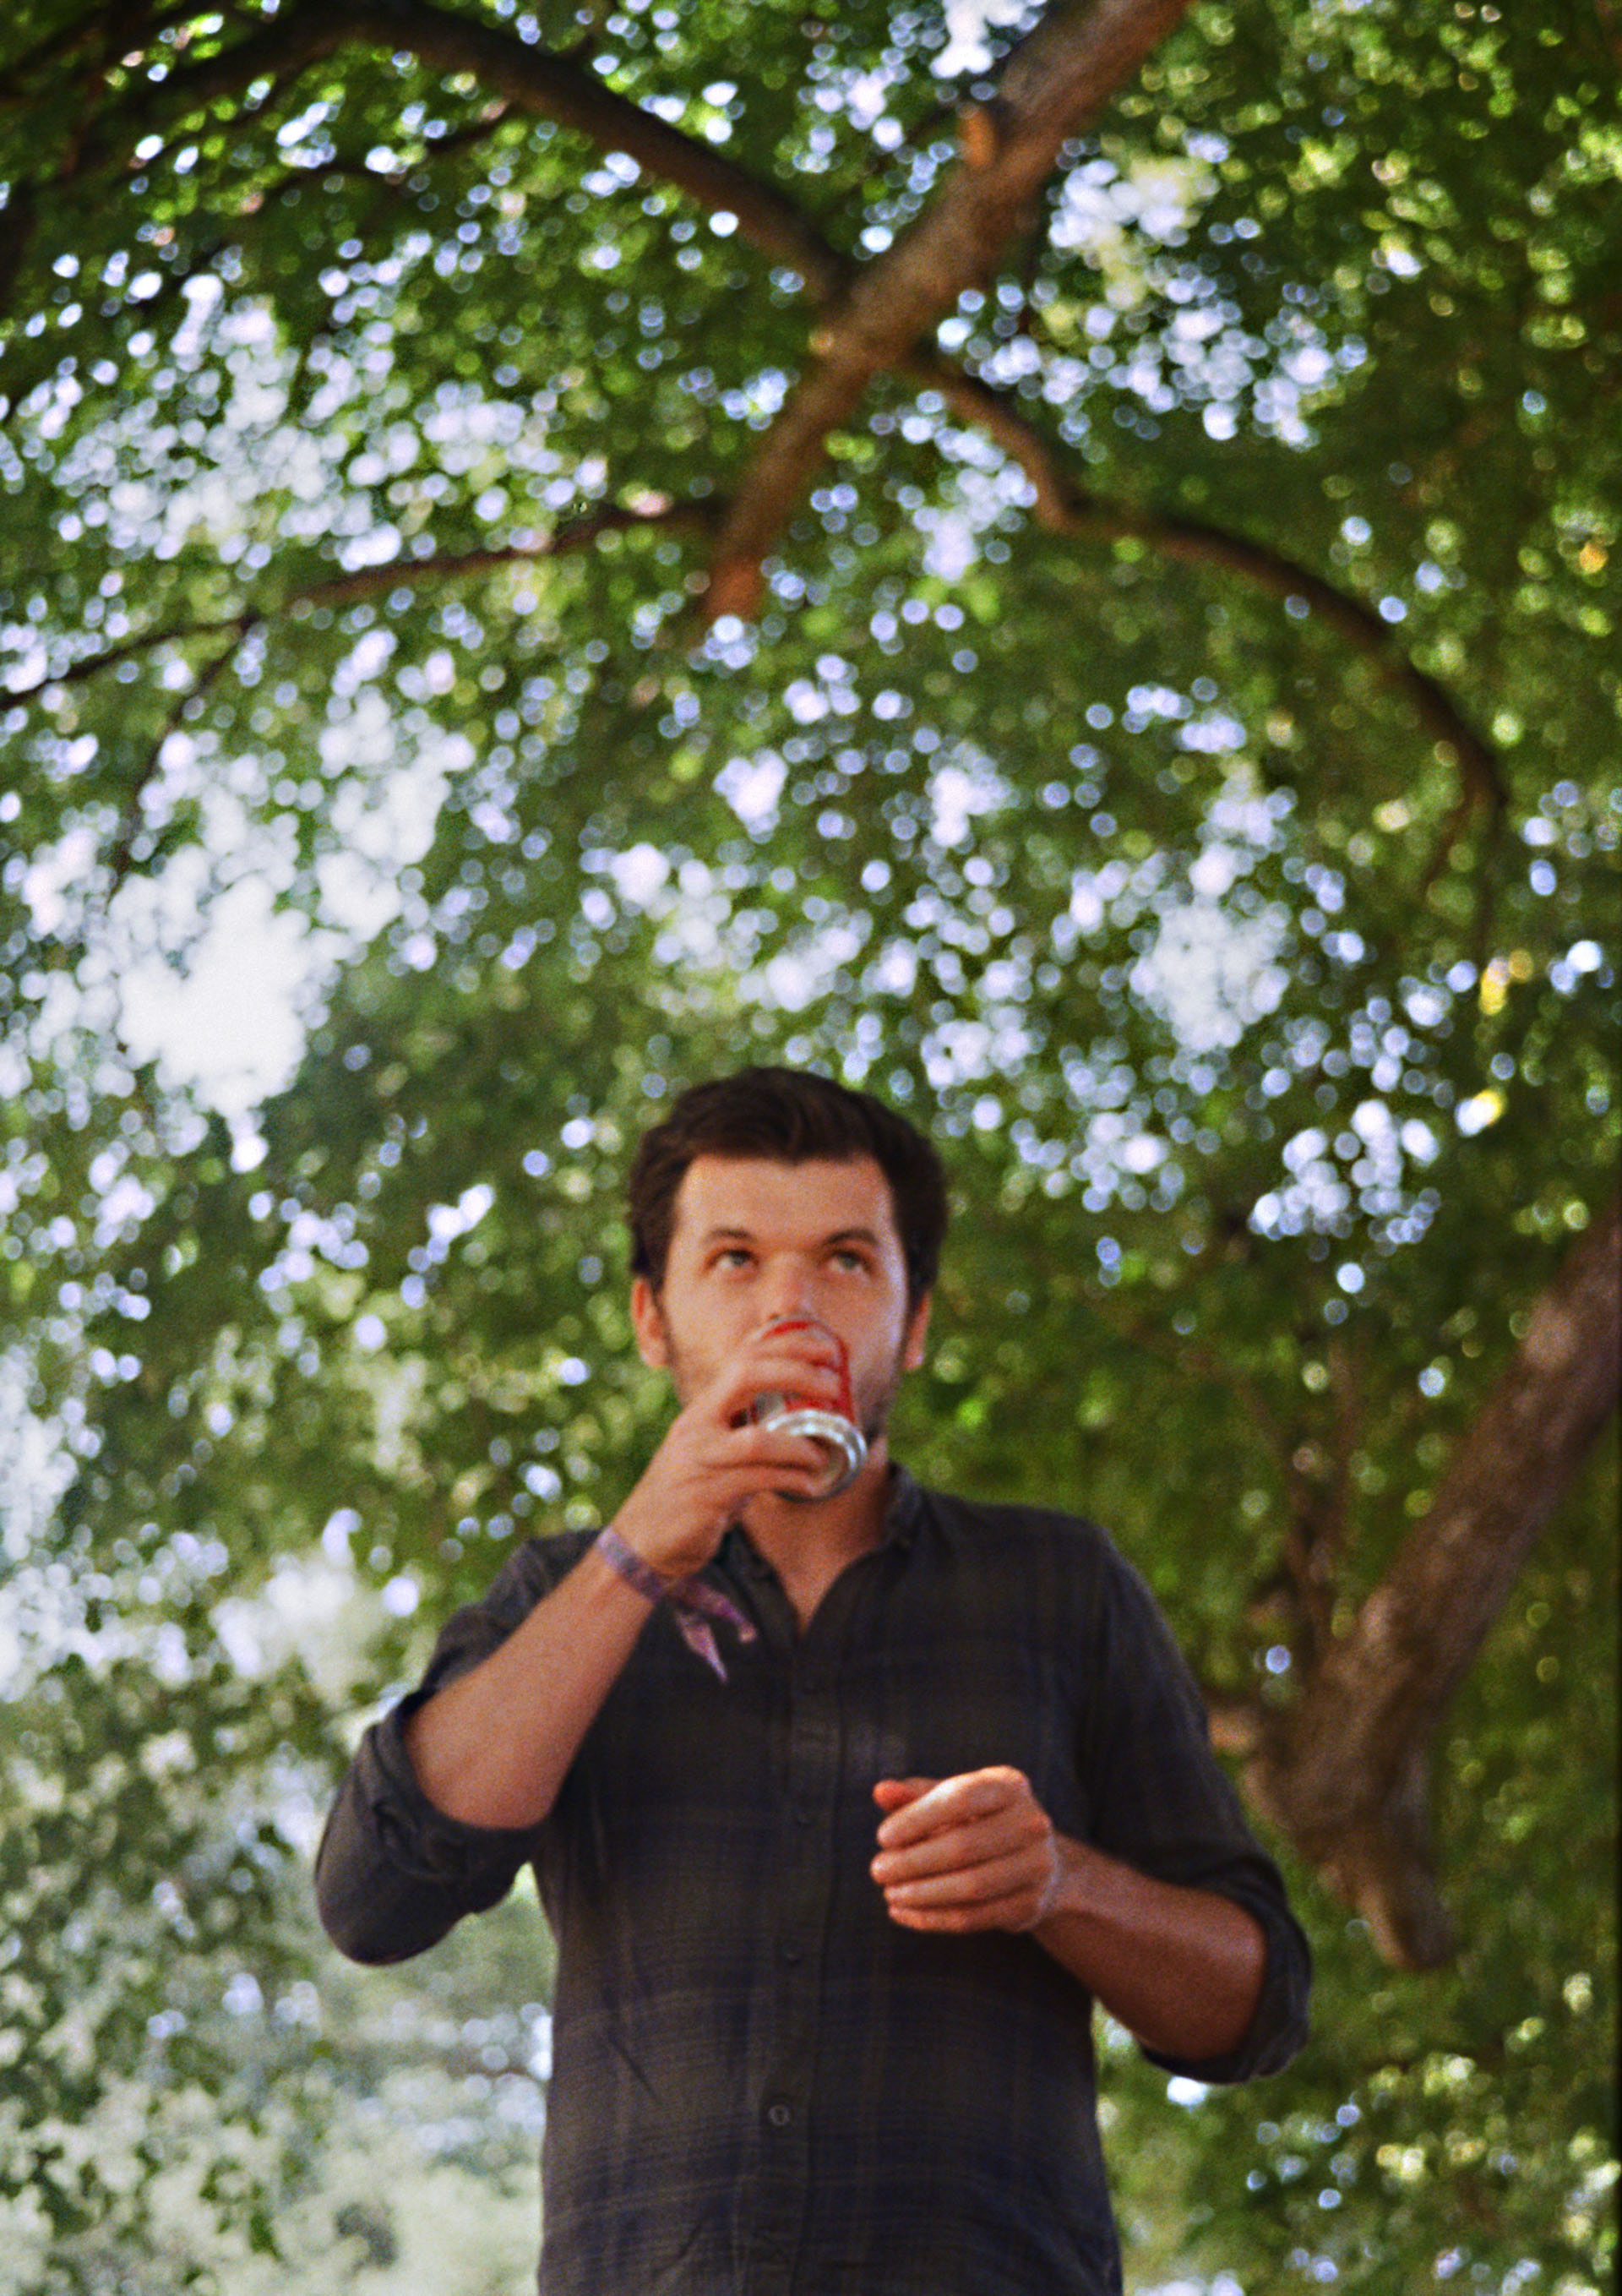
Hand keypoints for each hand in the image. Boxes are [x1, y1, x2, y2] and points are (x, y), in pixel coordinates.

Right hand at [611, 1322, 848, 1577]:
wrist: (644, 1540)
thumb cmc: (691, 1491)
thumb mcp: (715, 1449)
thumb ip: (747, 1429)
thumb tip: (805, 1415)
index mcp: (703, 1407)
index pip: (743, 1355)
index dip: (787, 1343)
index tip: (827, 1347)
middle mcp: (697, 1424)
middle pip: (746, 1375)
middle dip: (796, 1372)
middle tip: (833, 1386)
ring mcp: (699, 1458)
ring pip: (758, 1439)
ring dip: (801, 1445)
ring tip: (825, 1453)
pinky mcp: (706, 1495)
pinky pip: (759, 1481)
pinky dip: (792, 1480)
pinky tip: (811, 1485)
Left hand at [870, 1768, 1061, 1934]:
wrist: (1033, 1860)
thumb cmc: (977, 1820)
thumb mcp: (950, 1799)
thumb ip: (915, 1795)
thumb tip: (881, 1791)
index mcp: (1009, 1785)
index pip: (960, 1797)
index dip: (917, 1818)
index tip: (883, 1837)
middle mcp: (1032, 1823)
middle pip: (964, 1847)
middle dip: (913, 1862)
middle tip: (878, 1870)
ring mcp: (1038, 1866)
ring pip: (971, 1887)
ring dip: (922, 1894)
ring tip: (889, 1893)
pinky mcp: (1031, 1905)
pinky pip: (975, 1918)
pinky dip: (933, 1918)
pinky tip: (903, 1913)